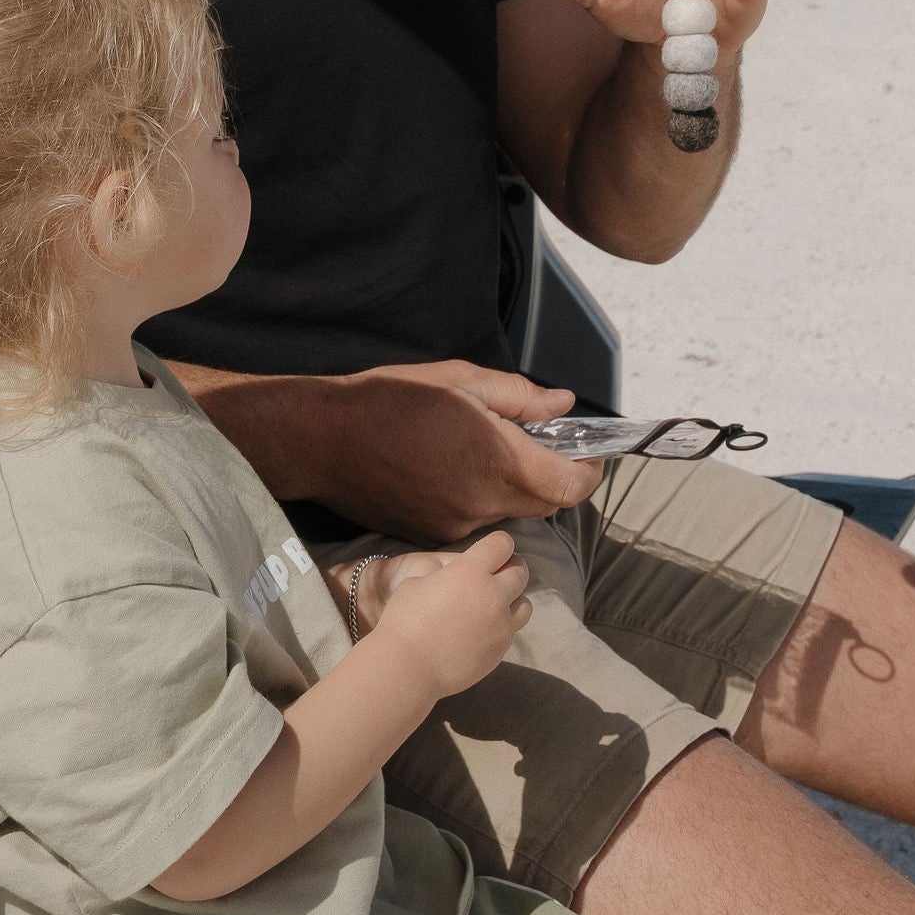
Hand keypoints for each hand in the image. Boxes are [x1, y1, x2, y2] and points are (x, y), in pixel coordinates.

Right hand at [313, 361, 603, 542]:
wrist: (325, 439)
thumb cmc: (391, 399)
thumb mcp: (461, 380)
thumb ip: (520, 397)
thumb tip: (563, 404)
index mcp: (496, 460)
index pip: (570, 486)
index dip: (590, 471)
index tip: (589, 451)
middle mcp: (482, 503)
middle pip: (546, 504)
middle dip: (555, 477)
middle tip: (543, 443)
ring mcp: (456, 526)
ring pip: (510, 513)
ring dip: (515, 487)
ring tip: (486, 449)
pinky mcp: (433, 535)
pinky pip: (476, 520)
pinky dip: (481, 498)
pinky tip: (453, 468)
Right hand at [366, 530, 531, 699]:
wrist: (408, 666)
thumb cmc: (405, 620)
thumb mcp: (418, 581)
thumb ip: (445, 575)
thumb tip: (454, 576)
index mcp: (471, 571)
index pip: (502, 544)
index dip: (497, 544)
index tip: (491, 550)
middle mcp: (493, 595)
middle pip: (520, 572)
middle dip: (511, 569)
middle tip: (498, 573)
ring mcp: (500, 625)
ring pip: (525, 604)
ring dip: (513, 600)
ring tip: (495, 604)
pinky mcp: (500, 650)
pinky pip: (511, 631)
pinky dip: (503, 626)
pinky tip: (483, 630)